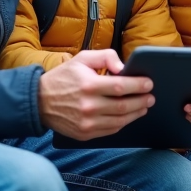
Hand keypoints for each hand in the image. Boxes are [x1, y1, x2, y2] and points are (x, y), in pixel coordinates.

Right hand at [38, 50, 154, 139]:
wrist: (39, 101)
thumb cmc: (64, 77)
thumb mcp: (82, 58)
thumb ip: (106, 57)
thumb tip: (124, 67)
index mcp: (88, 84)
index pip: (122, 86)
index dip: (139, 86)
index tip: (149, 83)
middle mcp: (88, 106)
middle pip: (124, 106)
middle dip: (141, 101)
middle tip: (150, 97)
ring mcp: (87, 123)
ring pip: (120, 121)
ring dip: (136, 114)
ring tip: (143, 107)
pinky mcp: (85, 134)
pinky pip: (110, 130)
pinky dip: (122, 123)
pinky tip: (128, 116)